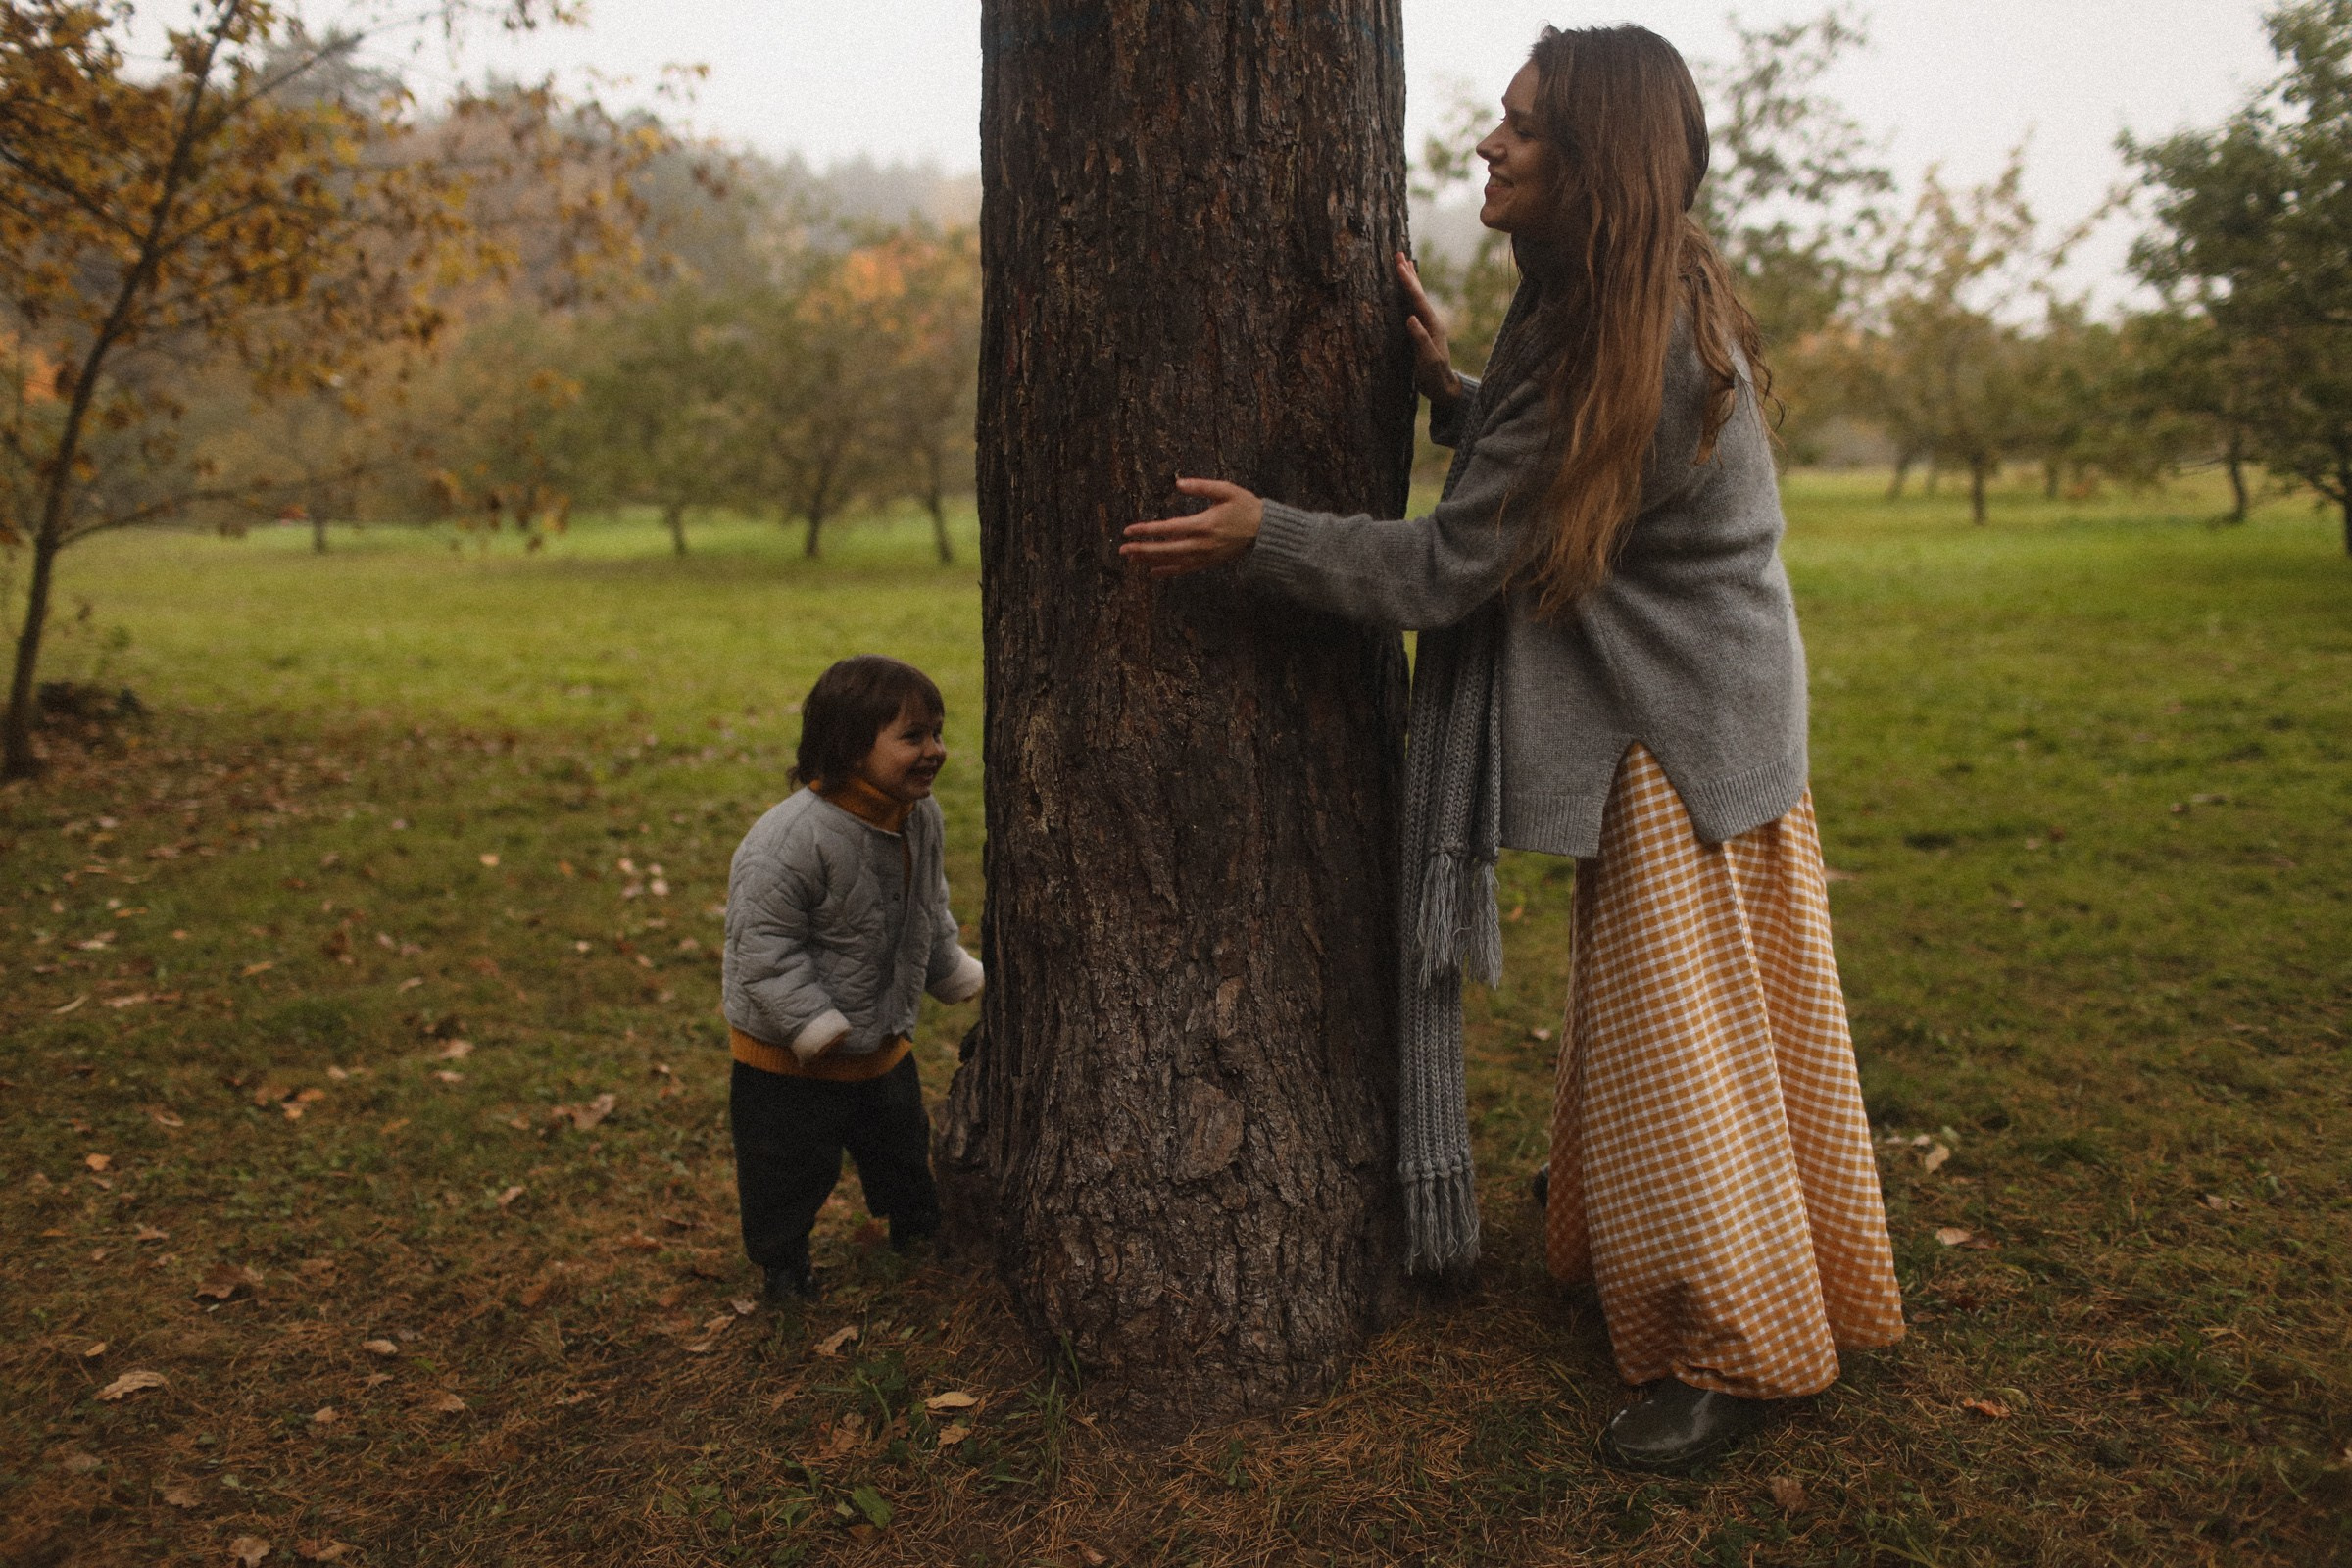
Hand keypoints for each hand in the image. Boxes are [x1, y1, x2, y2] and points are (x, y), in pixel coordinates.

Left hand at [1120, 478, 1263, 577]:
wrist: (1265, 531)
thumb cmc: (1245, 506)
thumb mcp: (1226, 490)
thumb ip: (1201, 486)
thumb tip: (1178, 483)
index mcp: (1203, 524)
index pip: (1168, 529)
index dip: (1147, 530)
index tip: (1129, 530)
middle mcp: (1201, 544)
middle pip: (1166, 550)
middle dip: (1142, 550)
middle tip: (1122, 549)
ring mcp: (1205, 556)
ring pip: (1172, 562)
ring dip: (1150, 561)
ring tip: (1131, 559)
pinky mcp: (1209, 563)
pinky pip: (1184, 570)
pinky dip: (1168, 572)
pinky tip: (1153, 573)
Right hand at [1397, 251, 1461, 413]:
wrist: (1444, 388)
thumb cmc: (1435, 377)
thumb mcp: (1428, 361)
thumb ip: (1420, 339)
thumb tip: (1410, 318)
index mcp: (1432, 325)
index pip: (1418, 299)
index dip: (1408, 283)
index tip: (1400, 265)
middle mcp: (1431, 321)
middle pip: (1418, 292)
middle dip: (1408, 274)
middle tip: (1399, 254)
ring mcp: (1427, 325)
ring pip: (1417, 297)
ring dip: (1410, 280)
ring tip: (1403, 263)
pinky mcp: (1422, 330)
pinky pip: (1414, 306)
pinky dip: (1409, 294)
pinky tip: (1406, 289)